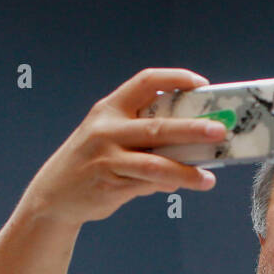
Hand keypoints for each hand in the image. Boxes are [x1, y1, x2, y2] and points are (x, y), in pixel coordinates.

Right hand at [15, 67, 227, 226]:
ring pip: (155, 164)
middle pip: (157, 126)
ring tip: (208, 179)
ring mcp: (106, 157)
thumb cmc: (92, 161)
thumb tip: (193, 146)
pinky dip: (167, 185)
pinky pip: (145, 184)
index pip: (145, 82)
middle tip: (219, 131)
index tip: (202, 84)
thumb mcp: (110, 136)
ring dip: (185, 171)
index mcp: (110, 109)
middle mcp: (106, 129)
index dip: (176, 79)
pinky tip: (182, 186)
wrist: (53, 194)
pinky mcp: (108, 184)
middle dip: (192, 129)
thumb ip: (146, 136)